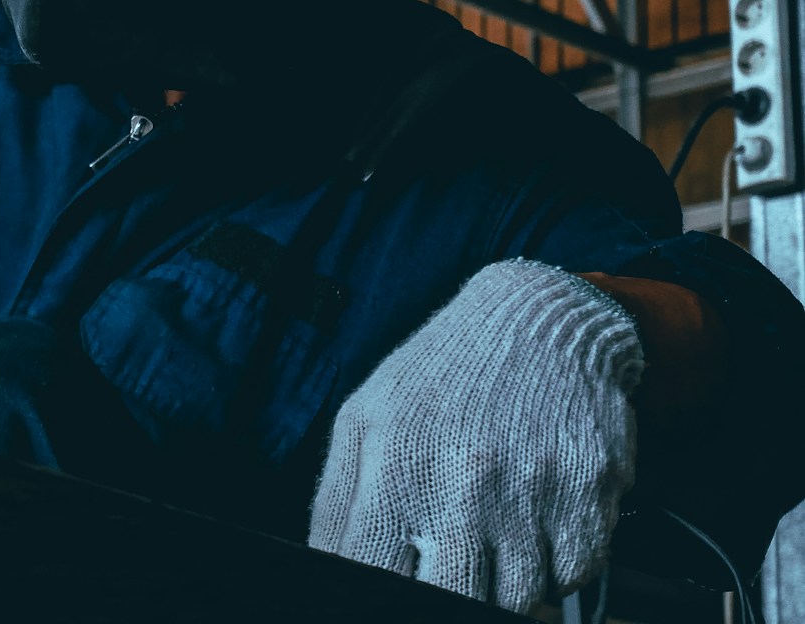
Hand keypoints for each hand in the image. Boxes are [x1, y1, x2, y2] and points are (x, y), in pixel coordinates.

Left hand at [308, 259, 643, 614]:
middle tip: (450, 566)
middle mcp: (463, 485)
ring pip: (519, 599)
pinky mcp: (588, 496)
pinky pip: (571, 575)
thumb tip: (327, 569)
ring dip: (506, 583)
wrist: (536, 319)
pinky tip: (537, 517)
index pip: (373, 573)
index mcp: (396, 466)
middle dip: (449, 594)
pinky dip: (555, 564)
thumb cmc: (440, 375)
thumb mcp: (363, 418)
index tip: (400, 575)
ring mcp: (530, 494)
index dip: (382, 592)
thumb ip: (335, 503)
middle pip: (452, 600)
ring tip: (495, 536)